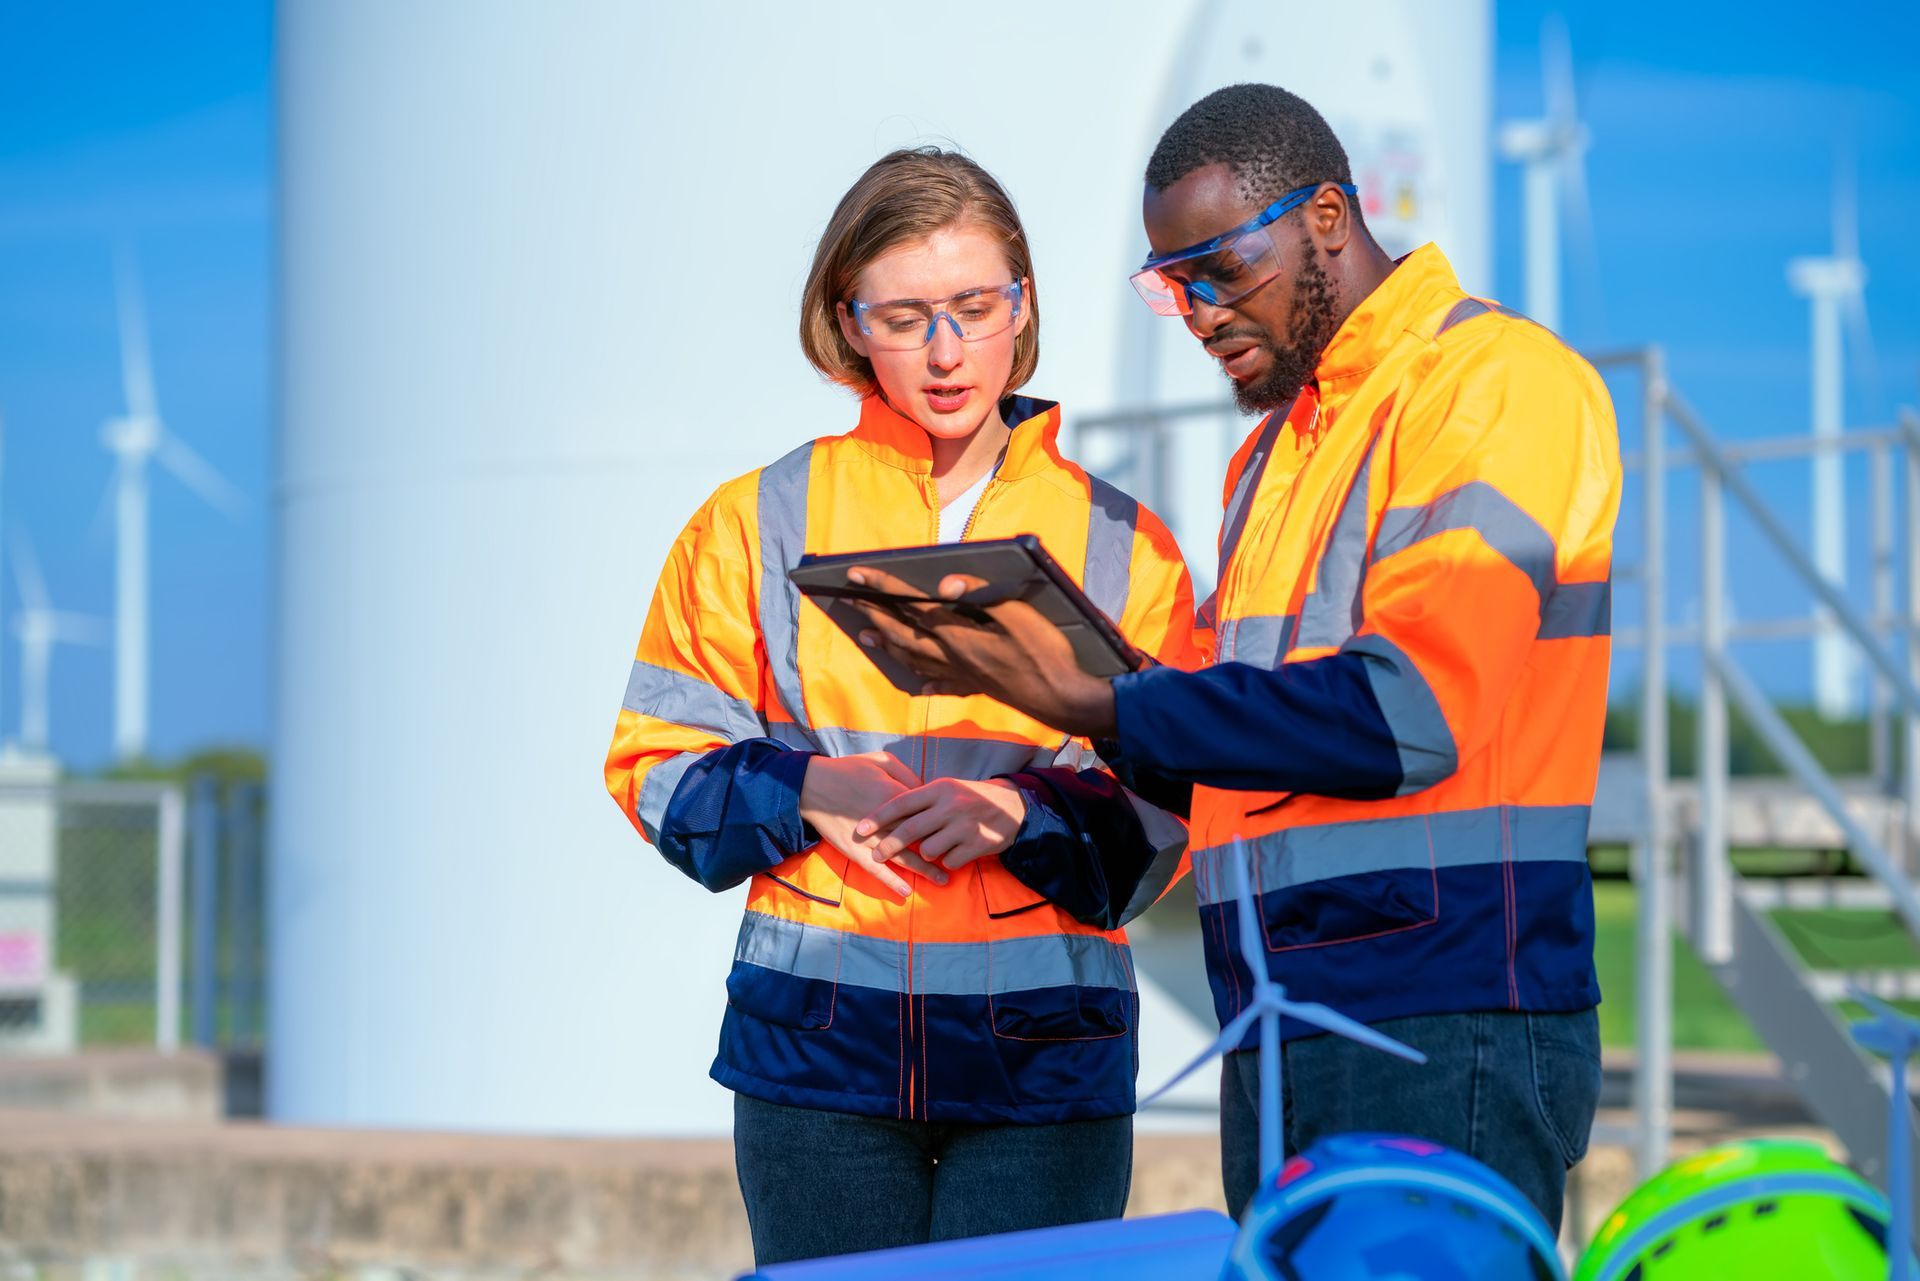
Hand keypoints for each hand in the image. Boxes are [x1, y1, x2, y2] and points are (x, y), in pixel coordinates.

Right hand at [799, 752, 948, 897]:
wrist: (812, 785)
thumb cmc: (848, 769)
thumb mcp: (880, 760)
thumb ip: (906, 774)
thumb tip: (925, 788)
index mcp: (894, 797)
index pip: (925, 813)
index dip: (941, 821)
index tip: (956, 827)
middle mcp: (886, 822)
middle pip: (920, 838)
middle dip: (941, 848)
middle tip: (960, 859)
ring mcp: (870, 839)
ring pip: (903, 858)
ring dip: (925, 870)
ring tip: (944, 880)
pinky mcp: (855, 851)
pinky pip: (876, 870)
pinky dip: (892, 881)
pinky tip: (906, 892)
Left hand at [843, 568, 1119, 737]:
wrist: (1066, 700)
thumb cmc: (1048, 655)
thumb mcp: (1021, 615)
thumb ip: (982, 595)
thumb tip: (945, 583)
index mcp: (960, 634)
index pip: (913, 604)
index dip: (883, 587)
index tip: (855, 574)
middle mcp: (954, 656)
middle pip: (904, 634)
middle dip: (875, 614)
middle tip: (851, 599)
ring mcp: (963, 675)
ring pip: (915, 659)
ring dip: (889, 645)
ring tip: (866, 636)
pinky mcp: (977, 687)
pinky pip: (943, 684)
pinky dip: (926, 680)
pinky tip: (919, 683)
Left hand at [855, 778, 1027, 871]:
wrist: (1014, 807)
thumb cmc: (971, 798)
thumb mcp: (948, 788)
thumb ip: (922, 799)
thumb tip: (888, 813)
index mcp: (940, 788)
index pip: (902, 803)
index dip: (878, 818)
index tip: (859, 829)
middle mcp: (951, 806)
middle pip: (910, 830)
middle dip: (889, 846)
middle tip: (876, 856)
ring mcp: (965, 826)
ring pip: (929, 849)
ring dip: (927, 853)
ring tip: (936, 847)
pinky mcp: (978, 845)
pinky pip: (950, 861)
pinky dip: (948, 861)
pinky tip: (956, 853)